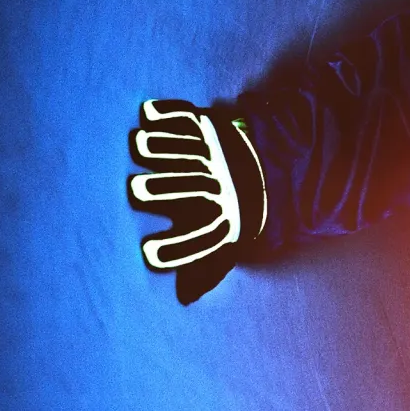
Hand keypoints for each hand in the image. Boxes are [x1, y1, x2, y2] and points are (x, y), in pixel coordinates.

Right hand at [128, 99, 267, 302]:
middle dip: (163, 188)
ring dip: (163, 146)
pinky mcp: (209, 126)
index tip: (148, 253)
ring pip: (189, 150)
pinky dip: (170, 113)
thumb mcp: (233, 243)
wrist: (273, 164)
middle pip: (192, 189)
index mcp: (226, 221)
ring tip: (140, 144)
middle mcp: (222, 187)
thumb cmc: (236, 211)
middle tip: (136, 189)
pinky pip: (188, 119)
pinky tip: (149, 113)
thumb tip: (185, 297)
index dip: (175, 249)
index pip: (200, 239)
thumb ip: (207, 268)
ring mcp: (215, 154)